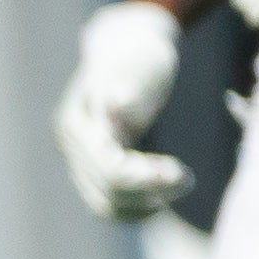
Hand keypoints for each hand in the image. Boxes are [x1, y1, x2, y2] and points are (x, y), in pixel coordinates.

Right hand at [53, 0, 189, 219]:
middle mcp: (69, 147)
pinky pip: (109, 203)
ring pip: (104, 205)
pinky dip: (135, 208)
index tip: (183, 172)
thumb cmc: (137, 56)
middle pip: (106, 192)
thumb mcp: (136, 67)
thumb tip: (115, 106)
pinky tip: (163, 198)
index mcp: (75, 125)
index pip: (109, 170)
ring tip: (180, 185)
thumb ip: (126, 91)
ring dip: (143, 204)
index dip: (146, 178)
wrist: (126, 50)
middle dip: (150, 191)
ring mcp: (78, 159)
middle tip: (189, 178)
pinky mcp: (93, 167)